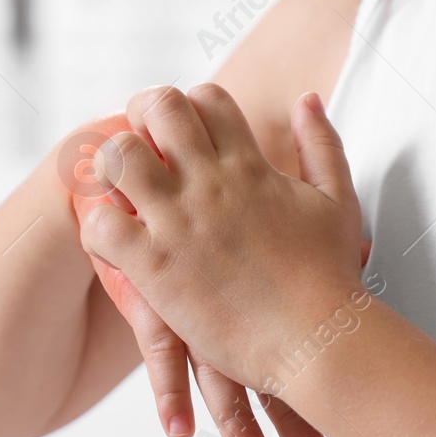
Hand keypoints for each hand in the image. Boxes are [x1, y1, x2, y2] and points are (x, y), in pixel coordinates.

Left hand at [80, 84, 365, 396]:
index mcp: (248, 164)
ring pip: (118, 157)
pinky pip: (102, 225)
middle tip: (142, 147)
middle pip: (158, 107)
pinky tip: (115, 246)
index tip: (184, 134)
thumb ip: (321, 143)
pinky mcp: (155, 266)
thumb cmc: (331, 277)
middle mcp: (209, 182)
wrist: (317, 340)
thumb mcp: (337, 198)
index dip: (190, 107)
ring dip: (112, 168)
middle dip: (142, 116)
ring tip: (119, 193)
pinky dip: (98, 229)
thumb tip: (307, 99)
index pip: (205, 96)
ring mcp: (179, 221)